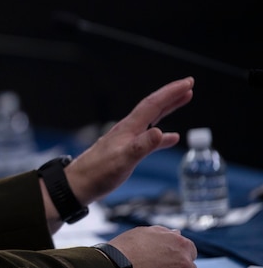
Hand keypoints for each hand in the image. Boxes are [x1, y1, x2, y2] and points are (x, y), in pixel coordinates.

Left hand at [65, 76, 193, 205]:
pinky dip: (162, 136)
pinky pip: (149, 138)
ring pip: (151, 118)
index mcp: (128, 129)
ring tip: (183, 100)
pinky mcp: (126, 151)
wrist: (78, 185)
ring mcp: (126, 139)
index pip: (152, 105)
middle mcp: (127, 130)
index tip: (188, 83)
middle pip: (152, 107)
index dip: (170, 93)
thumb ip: (141, 147)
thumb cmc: (97, 174)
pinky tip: (171, 138)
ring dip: (168, 108)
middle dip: (171, 95)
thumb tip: (161, 132)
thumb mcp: (122, 161)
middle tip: (188, 85)